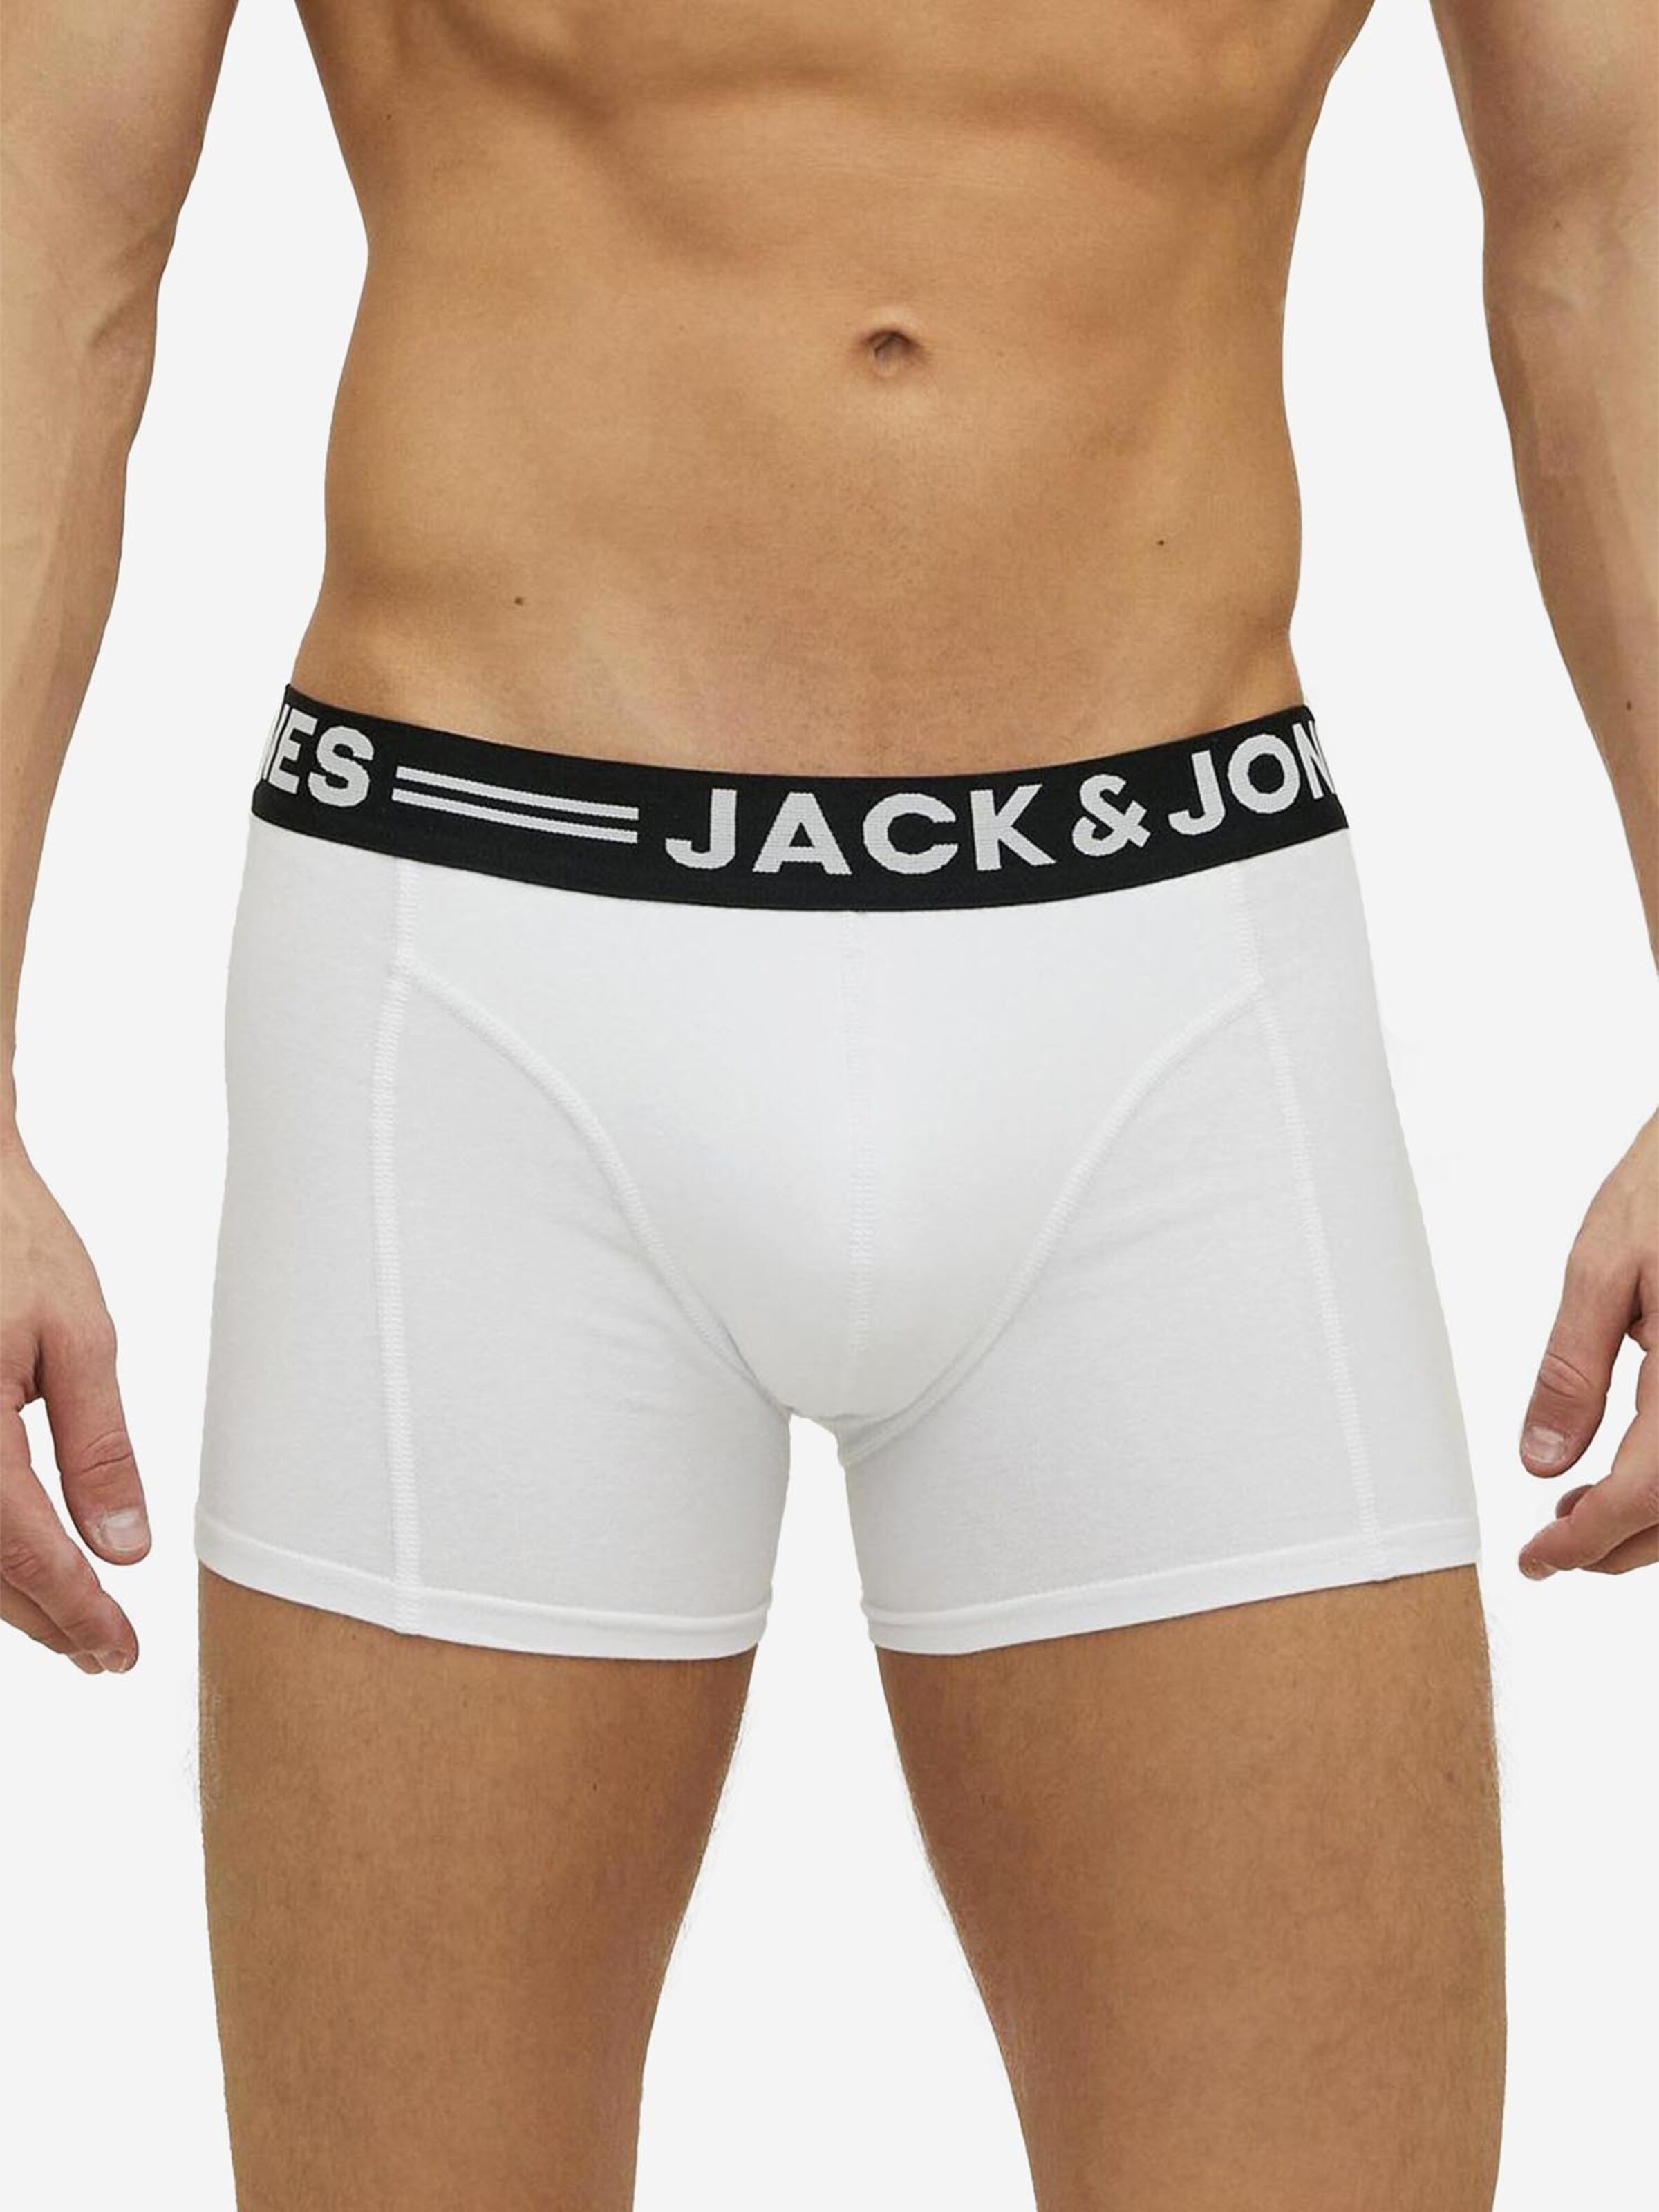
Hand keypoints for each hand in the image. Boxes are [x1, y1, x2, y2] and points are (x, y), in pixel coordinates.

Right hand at [1, 1127, 148, 1669]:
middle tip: (108, 1654)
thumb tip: (123, 1548)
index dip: (75, 1612)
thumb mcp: (77, 1335)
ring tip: (75, 1625)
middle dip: (46, 1619)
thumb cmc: (10, 1239)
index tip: (122, 1650)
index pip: (21, 1550)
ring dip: (11, 1596)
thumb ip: (97, 1447)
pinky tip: (22, 1566)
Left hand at [1518, 1112, 1657, 1579]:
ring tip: (1583, 1511)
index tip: (1538, 1560)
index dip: (1587, 1544)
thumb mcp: (1603, 1267)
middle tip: (1552, 1546)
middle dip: (1617, 1546)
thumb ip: (1573, 1372)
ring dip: (1652, 1522)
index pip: (1644, 1499)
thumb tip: (1543, 1461)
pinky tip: (1636, 1468)